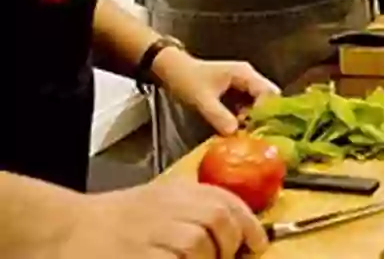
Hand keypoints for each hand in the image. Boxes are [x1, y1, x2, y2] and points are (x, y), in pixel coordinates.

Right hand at [56, 175, 269, 257]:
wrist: (64, 230)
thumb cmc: (113, 221)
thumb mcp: (157, 202)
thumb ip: (193, 211)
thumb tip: (237, 235)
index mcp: (175, 193)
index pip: (225, 201)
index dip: (248, 223)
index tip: (258, 242)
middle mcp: (165, 207)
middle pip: (217, 221)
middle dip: (229, 244)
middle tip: (225, 258)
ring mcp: (149, 232)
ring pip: (196, 246)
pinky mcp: (136, 255)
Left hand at [152, 48, 279, 135]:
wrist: (171, 69)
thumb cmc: (186, 79)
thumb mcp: (201, 100)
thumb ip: (218, 115)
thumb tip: (235, 133)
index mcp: (244, 74)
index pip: (268, 93)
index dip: (266, 112)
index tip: (259, 130)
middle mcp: (248, 77)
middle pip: (268, 97)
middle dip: (264, 116)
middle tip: (257, 134)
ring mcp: (243, 83)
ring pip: (259, 102)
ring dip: (255, 118)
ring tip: (247, 134)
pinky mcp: (237, 91)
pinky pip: (249, 105)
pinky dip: (246, 117)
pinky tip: (239, 129)